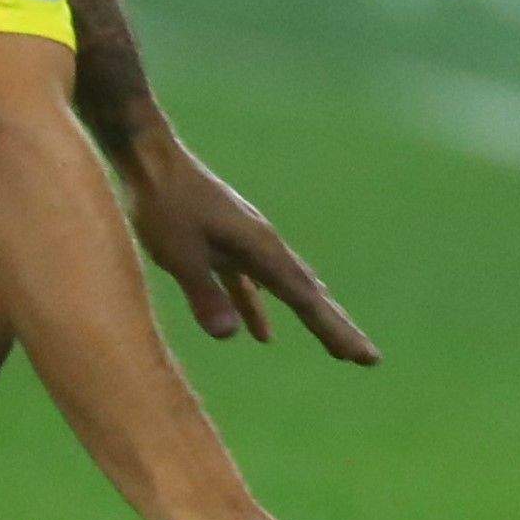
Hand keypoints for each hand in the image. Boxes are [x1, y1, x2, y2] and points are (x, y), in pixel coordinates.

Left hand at [122, 135, 378, 361]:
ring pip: (288, 288)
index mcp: (262, 249)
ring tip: (333, 348)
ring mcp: (247, 244)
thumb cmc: (163, 205)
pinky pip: (253, 284)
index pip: (308, 301)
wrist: (151, 160)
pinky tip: (261, 335)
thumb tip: (231, 337)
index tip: (366, 357)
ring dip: (309, 317)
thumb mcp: (180, 254)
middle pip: (309, 296)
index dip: (337, 331)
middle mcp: (265, 247)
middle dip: (337, 328)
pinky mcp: (225, 245)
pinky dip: (260, 308)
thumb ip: (205, 294)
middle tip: (368, 359)